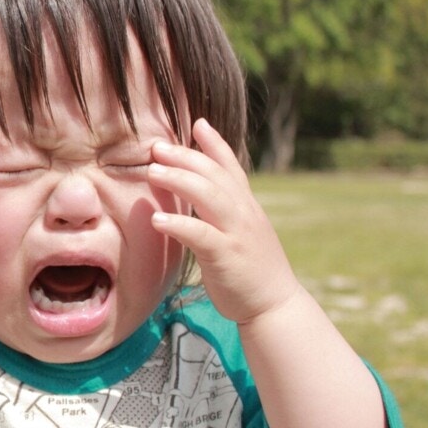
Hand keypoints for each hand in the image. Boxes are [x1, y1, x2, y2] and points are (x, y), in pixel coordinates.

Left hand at [148, 119, 301, 324]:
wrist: (275, 305)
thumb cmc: (251, 270)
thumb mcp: (242, 232)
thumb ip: (225, 211)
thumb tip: (203, 193)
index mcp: (247, 206)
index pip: (231, 167)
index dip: (214, 144)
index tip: (197, 123)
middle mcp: (244, 213)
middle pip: (214, 175)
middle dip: (185, 157)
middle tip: (156, 146)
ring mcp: (237, 233)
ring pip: (208, 196)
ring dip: (179, 180)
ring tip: (152, 171)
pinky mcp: (227, 256)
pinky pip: (201, 235)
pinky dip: (179, 224)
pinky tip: (157, 219)